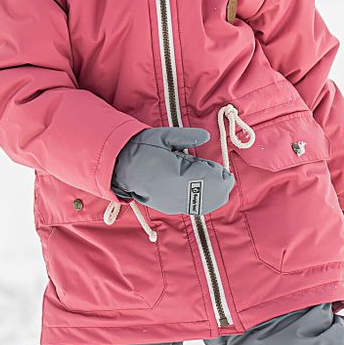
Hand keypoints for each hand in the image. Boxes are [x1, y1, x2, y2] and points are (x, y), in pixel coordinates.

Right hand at [110, 127, 232, 215]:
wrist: (119, 166)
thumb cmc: (141, 148)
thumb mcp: (163, 136)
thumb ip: (187, 137)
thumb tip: (206, 136)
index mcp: (176, 172)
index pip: (207, 177)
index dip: (218, 174)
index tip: (222, 168)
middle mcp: (176, 192)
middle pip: (210, 193)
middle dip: (220, 184)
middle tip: (224, 175)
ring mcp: (173, 202)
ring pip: (204, 204)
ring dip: (215, 194)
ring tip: (218, 183)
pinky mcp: (169, 207)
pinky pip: (193, 208)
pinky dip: (205, 201)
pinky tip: (210, 194)